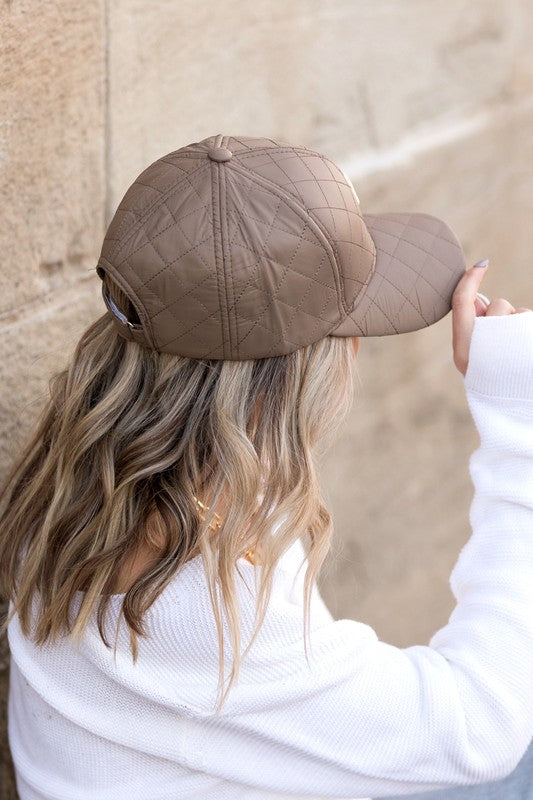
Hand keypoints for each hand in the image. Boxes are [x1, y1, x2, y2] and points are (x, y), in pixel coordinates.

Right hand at [451, 261, 531, 375]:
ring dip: (519, 324)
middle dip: (503, 313)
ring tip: (518, 351)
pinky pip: (529, 319)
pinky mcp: (527, 342)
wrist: (516, 408)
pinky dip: (529, 331)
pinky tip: (527, 352)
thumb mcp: (474, 357)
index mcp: (463, 351)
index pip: (462, 304)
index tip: (481, 264)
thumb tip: (477, 299)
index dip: (469, 281)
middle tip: (503, 341)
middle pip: (496, 305)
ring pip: (516, 312)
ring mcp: (509, 344)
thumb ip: (472, 328)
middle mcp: (483, 346)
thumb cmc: (492, 380)